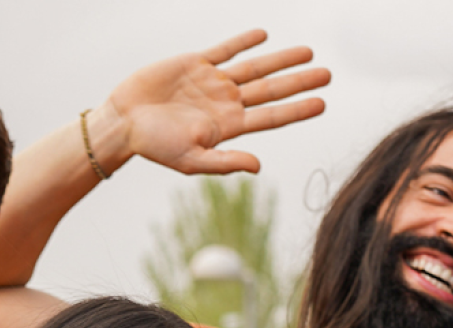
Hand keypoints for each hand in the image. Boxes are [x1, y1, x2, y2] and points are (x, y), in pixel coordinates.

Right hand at [100, 30, 329, 174]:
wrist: (124, 122)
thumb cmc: (155, 147)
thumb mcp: (191, 160)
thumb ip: (225, 161)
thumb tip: (258, 167)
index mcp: (229, 127)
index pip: (271, 117)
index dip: (298, 109)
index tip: (323, 103)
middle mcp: (226, 103)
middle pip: (271, 90)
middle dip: (299, 81)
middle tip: (328, 74)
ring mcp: (212, 82)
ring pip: (255, 68)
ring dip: (281, 60)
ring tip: (308, 52)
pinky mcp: (195, 64)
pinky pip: (225, 50)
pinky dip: (244, 42)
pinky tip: (263, 36)